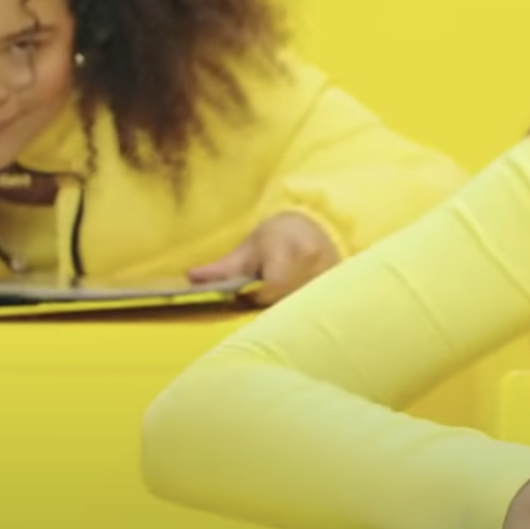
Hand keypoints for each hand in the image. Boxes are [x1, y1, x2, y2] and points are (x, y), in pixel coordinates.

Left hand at [188, 212, 339, 305]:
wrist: (316, 224)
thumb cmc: (276, 236)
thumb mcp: (247, 249)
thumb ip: (221, 268)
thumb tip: (190, 278)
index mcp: (286, 250)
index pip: (273, 287)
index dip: (258, 295)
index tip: (249, 293)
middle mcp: (311, 261)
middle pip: (289, 299)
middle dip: (273, 302)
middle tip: (264, 297)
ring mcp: (330, 271)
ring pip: (305, 303)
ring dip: (291, 305)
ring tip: (282, 297)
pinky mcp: (339, 280)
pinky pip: (320, 301)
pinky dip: (307, 305)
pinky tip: (300, 301)